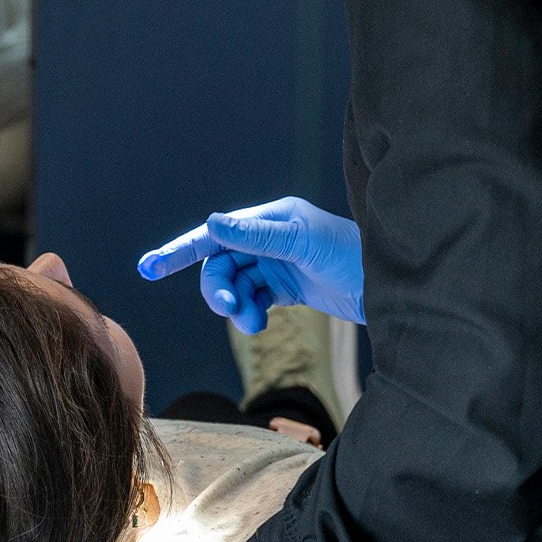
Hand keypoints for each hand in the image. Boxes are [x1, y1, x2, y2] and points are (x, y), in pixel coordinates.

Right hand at [137, 198, 363, 332]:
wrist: (392, 286)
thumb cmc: (352, 255)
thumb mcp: (303, 242)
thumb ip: (256, 236)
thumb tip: (212, 224)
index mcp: (269, 219)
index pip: (215, 234)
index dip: (180, 250)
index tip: (149, 268)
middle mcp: (268, 238)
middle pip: (220, 264)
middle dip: (219, 288)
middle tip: (229, 309)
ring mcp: (276, 263)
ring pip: (235, 285)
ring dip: (236, 306)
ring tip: (253, 323)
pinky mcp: (286, 288)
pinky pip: (252, 300)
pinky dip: (250, 313)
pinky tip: (258, 323)